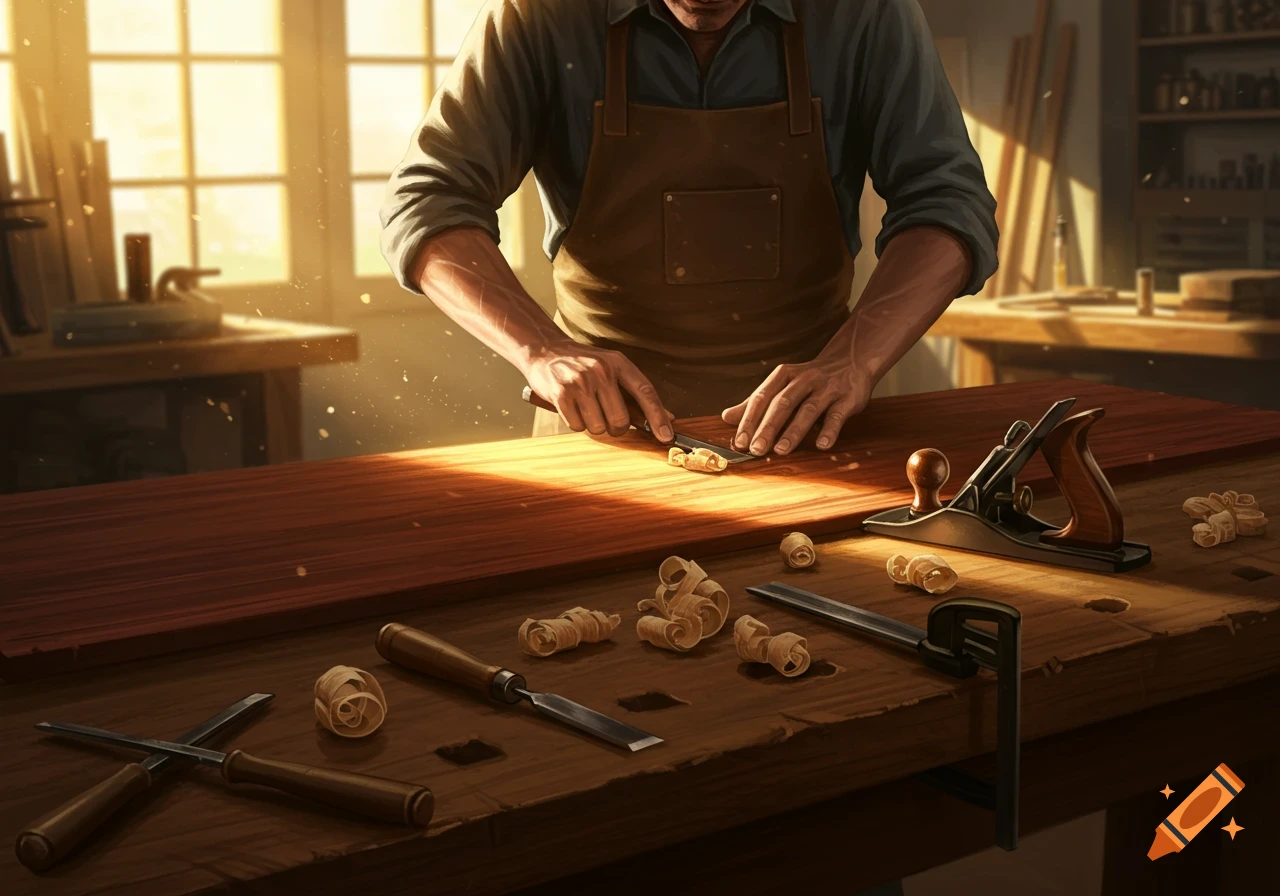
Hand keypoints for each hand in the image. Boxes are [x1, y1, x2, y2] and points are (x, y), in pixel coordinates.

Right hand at [524, 342, 674, 441]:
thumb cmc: (584, 363)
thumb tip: (668, 417)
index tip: (666, 436)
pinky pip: (577, 426)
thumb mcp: (613, 367)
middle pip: (620, 421)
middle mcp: (601, 371)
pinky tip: (572, 408)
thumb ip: (637, 392)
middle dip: (616, 428)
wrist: (545, 350)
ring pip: (598, 427)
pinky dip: (576, 423)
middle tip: (607, 418)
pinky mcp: (561, 394)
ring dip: (594, 425)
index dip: (658, 417)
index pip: (645, 392)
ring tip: (586, 408)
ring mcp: (580, 382)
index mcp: (619, 363)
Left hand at [722, 348, 871, 455]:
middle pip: (783, 403)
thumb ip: (756, 402)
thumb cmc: (810, 379)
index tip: (740, 442)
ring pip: (808, 409)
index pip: (762, 397)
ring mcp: (827, 388)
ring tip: (781, 450)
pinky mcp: (848, 398)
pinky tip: (821, 445)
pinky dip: (829, 430)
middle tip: (756, 449)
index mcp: (784, 375)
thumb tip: (727, 417)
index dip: (749, 419)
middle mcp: (804, 379)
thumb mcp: (781, 385)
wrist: (850, 360)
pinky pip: (837, 415)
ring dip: (794, 431)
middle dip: (768, 427)